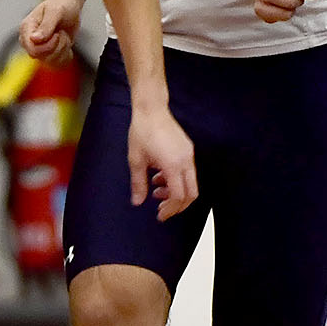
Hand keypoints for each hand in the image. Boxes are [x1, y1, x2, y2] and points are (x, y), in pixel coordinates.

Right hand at [19, 0, 83, 65]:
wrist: (69, 5)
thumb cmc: (61, 5)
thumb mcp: (55, 11)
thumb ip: (46, 25)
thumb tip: (34, 39)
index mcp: (26, 29)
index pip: (32, 49)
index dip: (47, 46)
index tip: (56, 34)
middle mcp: (29, 41)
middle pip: (41, 57)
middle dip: (57, 46)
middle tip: (60, 32)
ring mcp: (39, 49)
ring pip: (50, 62)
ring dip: (63, 49)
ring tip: (62, 35)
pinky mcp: (49, 54)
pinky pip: (57, 64)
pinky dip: (66, 55)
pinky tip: (65, 42)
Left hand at [127, 106, 197, 221]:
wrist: (151, 110)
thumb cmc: (142, 132)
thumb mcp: (136, 160)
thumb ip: (138, 183)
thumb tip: (137, 202)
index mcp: (173, 165)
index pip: (178, 196)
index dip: (170, 209)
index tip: (160, 216)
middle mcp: (185, 161)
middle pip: (191, 194)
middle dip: (177, 206)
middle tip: (162, 210)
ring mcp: (188, 155)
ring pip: (190, 183)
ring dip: (175, 192)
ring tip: (156, 190)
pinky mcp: (187, 150)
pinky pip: (187, 172)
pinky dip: (176, 180)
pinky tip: (160, 176)